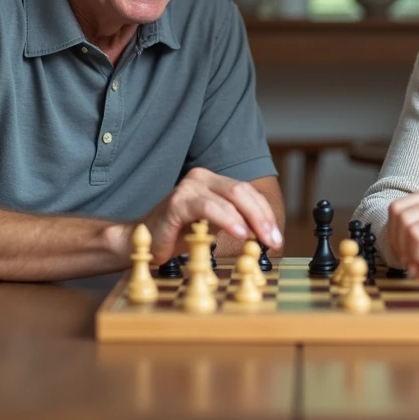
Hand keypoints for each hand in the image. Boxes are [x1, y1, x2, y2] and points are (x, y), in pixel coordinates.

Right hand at [145, 168, 283, 260]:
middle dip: (262, 216)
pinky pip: (208, 207)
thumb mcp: (214, 228)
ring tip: (260, 238)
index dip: (266, 214)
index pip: (249, 193)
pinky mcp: (177, 202)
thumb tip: (267, 237)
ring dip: (251, 218)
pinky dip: (228, 219)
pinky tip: (240, 232)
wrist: (142, 240)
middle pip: (243, 191)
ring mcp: (189, 187)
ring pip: (230, 196)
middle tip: (273, 239)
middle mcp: (202, 178)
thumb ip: (238, 225)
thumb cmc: (178, 235)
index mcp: (214, 182)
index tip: (276, 236)